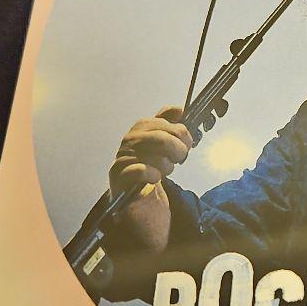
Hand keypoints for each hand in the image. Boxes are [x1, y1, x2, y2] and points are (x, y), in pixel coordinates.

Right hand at [108, 105, 193, 250]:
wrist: (137, 196)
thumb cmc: (153, 166)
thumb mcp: (165, 143)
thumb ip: (171, 124)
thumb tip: (179, 109)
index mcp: (141, 128)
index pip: (163, 122)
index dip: (181, 133)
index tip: (188, 143)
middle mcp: (129, 139)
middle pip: (161, 139)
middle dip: (177, 150)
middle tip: (179, 159)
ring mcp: (122, 157)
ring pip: (155, 157)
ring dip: (166, 167)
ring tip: (164, 171)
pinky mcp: (118, 177)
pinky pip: (141, 171)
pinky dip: (153, 175)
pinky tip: (154, 178)